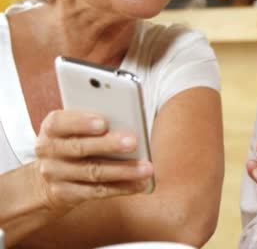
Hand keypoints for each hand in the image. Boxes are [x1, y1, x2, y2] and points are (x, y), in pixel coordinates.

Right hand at [32, 110, 153, 210]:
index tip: (103, 122)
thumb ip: (99, 123)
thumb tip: (130, 125)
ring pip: (92, 172)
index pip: (60, 122)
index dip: (80, 122)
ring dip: (123, 170)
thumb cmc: (78, 140)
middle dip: (108, 145)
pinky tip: (140, 184)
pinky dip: (121, 188)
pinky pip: (96, 191)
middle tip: (133, 142)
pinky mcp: (65, 194)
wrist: (52, 175)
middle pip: (79, 148)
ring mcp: (55, 174)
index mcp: (52, 128)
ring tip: (147, 168)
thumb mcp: (79, 128)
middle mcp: (49, 151)